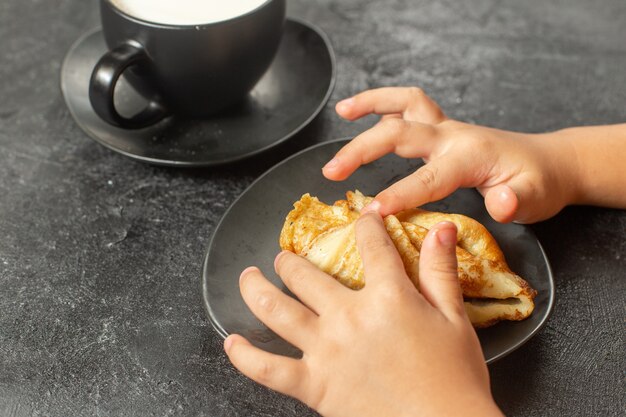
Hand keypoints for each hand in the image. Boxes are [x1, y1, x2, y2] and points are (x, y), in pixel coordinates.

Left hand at [224, 215, 502, 416]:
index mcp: (386, 297)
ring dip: (256, 290)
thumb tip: (442, 227)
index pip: (371, 247)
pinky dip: (245, 357)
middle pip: (306, 276)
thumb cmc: (455, 379)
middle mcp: (348, 318)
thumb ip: (441, 271)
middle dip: (291, 260)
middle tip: (283, 257)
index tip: (362, 218)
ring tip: (247, 278)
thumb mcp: (455, 319)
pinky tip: (232, 343)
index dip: (366, 225)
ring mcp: (325, 351)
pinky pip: (268, 370)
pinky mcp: (314, 386)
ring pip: (277, 311)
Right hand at [323, 87, 579, 222]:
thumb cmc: (538, 184)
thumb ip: (515, 202)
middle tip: (332, 171)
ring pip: (402, 104)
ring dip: (370, 104)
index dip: (398, 194)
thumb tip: (499, 203)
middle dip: (363, 150)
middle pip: (400, 132)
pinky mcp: (440, 128)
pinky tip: (356, 110)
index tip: (372, 212)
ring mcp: (445, 128)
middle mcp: (452, 135)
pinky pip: (405, 106)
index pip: (428, 177)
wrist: (548, 162)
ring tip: (341, 111)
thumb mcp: (535, 199)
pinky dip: (380, 102)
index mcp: (470, 156)